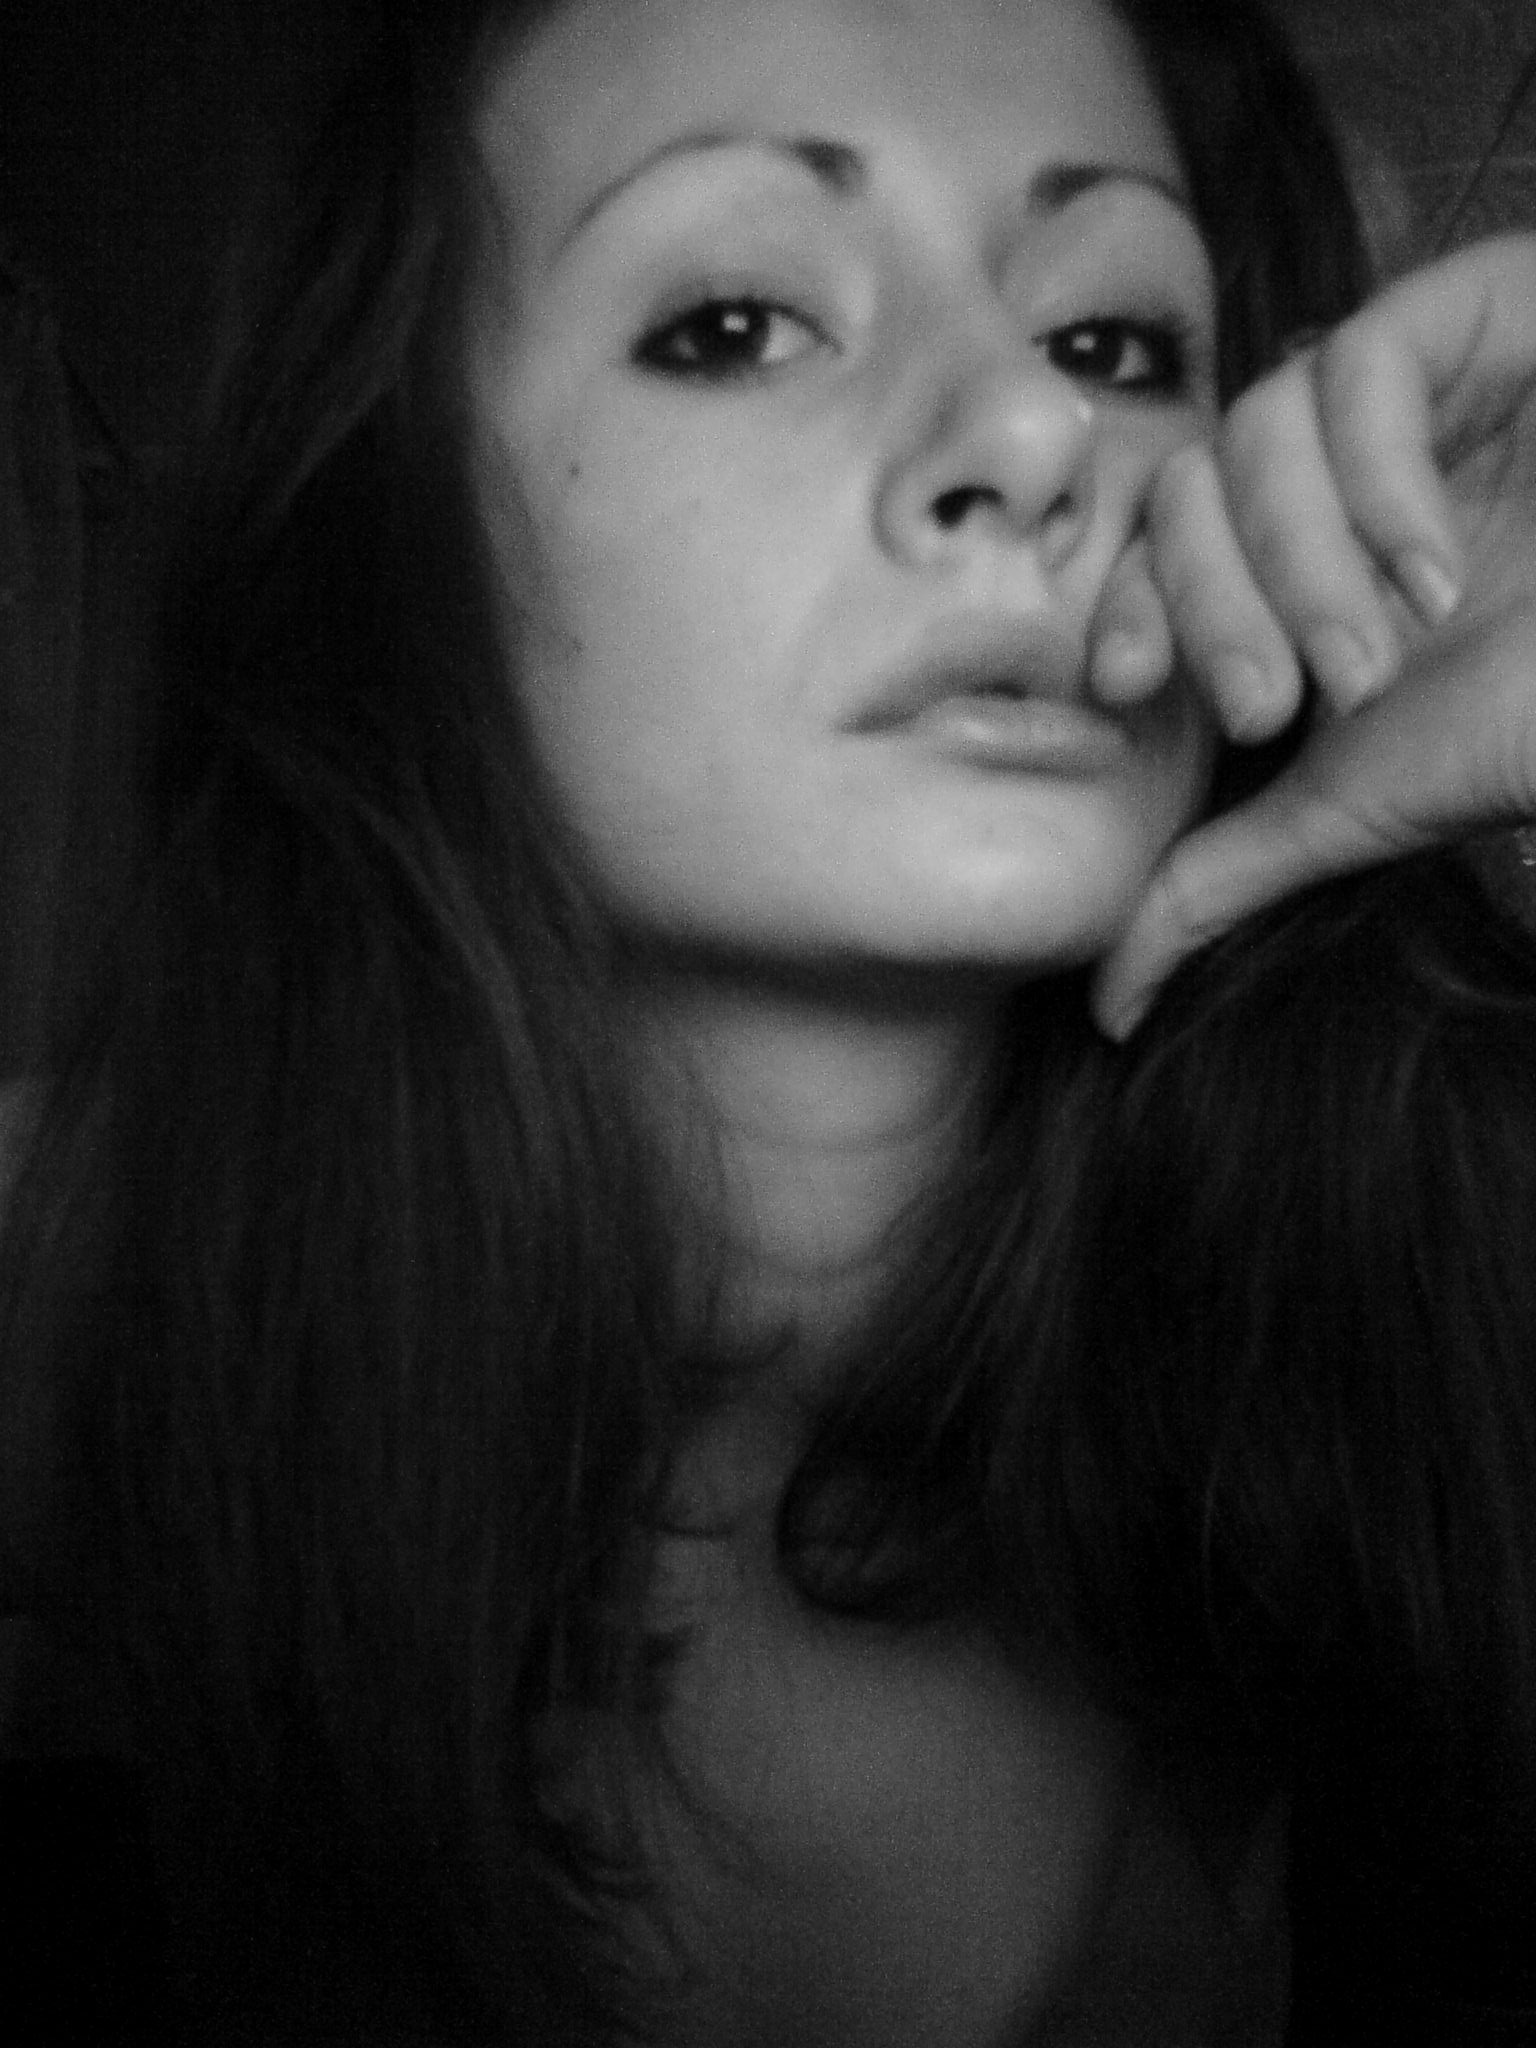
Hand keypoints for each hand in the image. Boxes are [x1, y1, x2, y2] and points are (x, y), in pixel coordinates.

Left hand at [1087, 234, 1535, 1038]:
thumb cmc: (1531, 721)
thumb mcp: (1355, 806)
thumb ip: (1217, 880)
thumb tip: (1109, 1003)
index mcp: (1291, 559)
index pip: (1151, 545)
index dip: (1121, 603)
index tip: (1127, 687)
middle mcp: (1333, 466)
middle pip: (1186, 483)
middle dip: (1211, 608)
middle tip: (1279, 703)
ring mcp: (1407, 386)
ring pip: (1257, 425)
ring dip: (1298, 565)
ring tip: (1384, 653)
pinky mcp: (1476, 310)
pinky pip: (1359, 367)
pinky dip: (1374, 486)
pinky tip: (1435, 572)